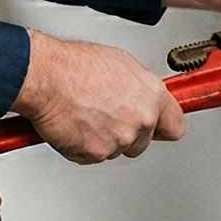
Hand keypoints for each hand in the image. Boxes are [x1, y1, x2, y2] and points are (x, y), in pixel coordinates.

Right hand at [12, 32, 184, 164]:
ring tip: (85, 113)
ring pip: (116, 149)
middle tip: (106, 114)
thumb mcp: (120, 64)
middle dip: (127, 132)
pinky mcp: (95, 154)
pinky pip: (92, 156)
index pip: (175, 126)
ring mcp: (118, 140)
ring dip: (102, 138)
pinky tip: (75, 123)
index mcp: (151, 96)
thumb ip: (138, 87)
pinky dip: (82, 145)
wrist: (46, 78)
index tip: (160, 126)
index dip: (163, 126)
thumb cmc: (75, 66)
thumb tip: (140, 95)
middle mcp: (140, 120)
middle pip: (143, 142)